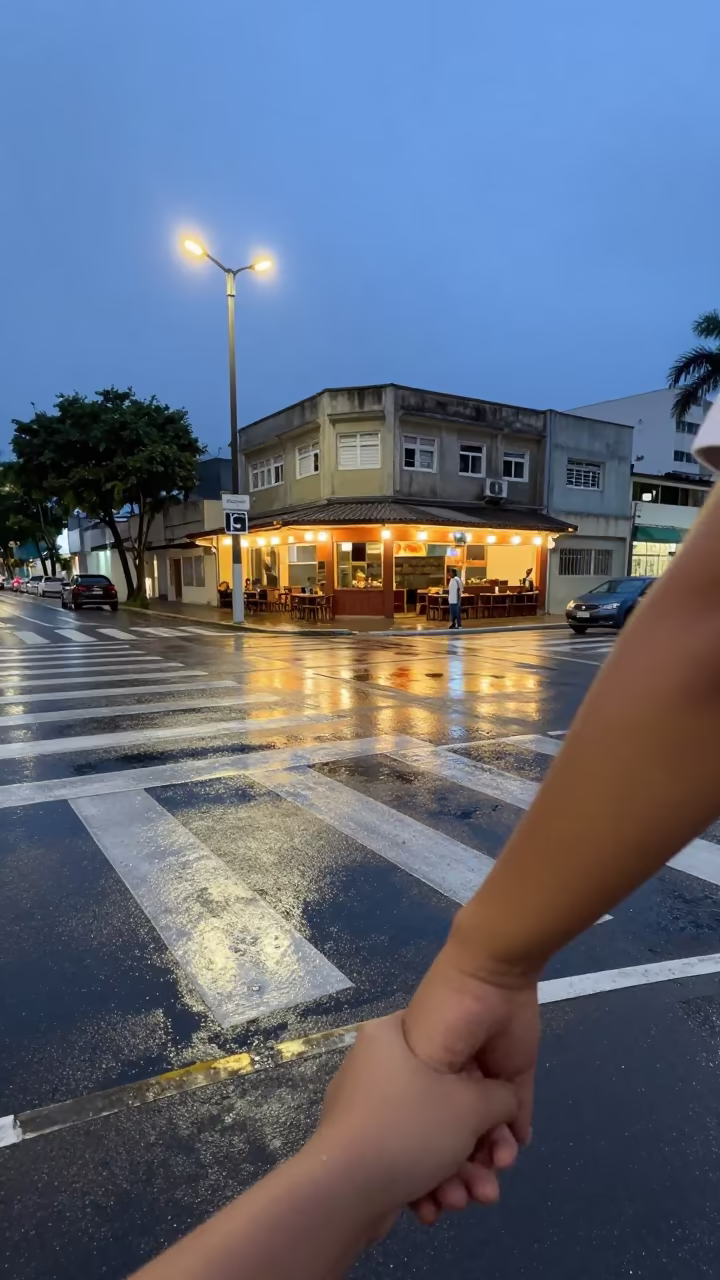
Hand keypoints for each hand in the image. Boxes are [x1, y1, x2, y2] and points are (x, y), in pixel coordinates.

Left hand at [310, 1012, 516, 1222]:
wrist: (342, 1192)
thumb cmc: (410, 1130)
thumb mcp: (471, 1107)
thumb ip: (502, 1097)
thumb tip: (504, 1101)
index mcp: (391, 1035)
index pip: (454, 1047)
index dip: (489, 1087)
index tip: (507, 1123)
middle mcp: (375, 1064)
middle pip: (445, 1099)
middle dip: (478, 1146)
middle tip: (500, 1170)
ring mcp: (365, 1108)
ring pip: (429, 1133)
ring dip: (459, 1171)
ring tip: (476, 1198)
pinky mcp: (360, 1146)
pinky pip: (406, 1152)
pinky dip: (428, 1178)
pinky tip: (441, 1208)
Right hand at [402, 947, 539, 1222]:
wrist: (489, 977)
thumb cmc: (444, 1026)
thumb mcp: (426, 1067)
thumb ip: (439, 1109)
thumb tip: (446, 1150)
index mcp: (414, 1071)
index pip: (413, 1126)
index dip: (418, 1166)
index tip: (424, 1202)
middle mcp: (446, 1078)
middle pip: (449, 1135)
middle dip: (456, 1172)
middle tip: (461, 1200)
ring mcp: (481, 1076)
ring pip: (483, 1131)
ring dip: (486, 1159)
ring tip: (492, 1179)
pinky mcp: (514, 1073)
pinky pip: (516, 1112)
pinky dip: (514, 1137)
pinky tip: (512, 1151)